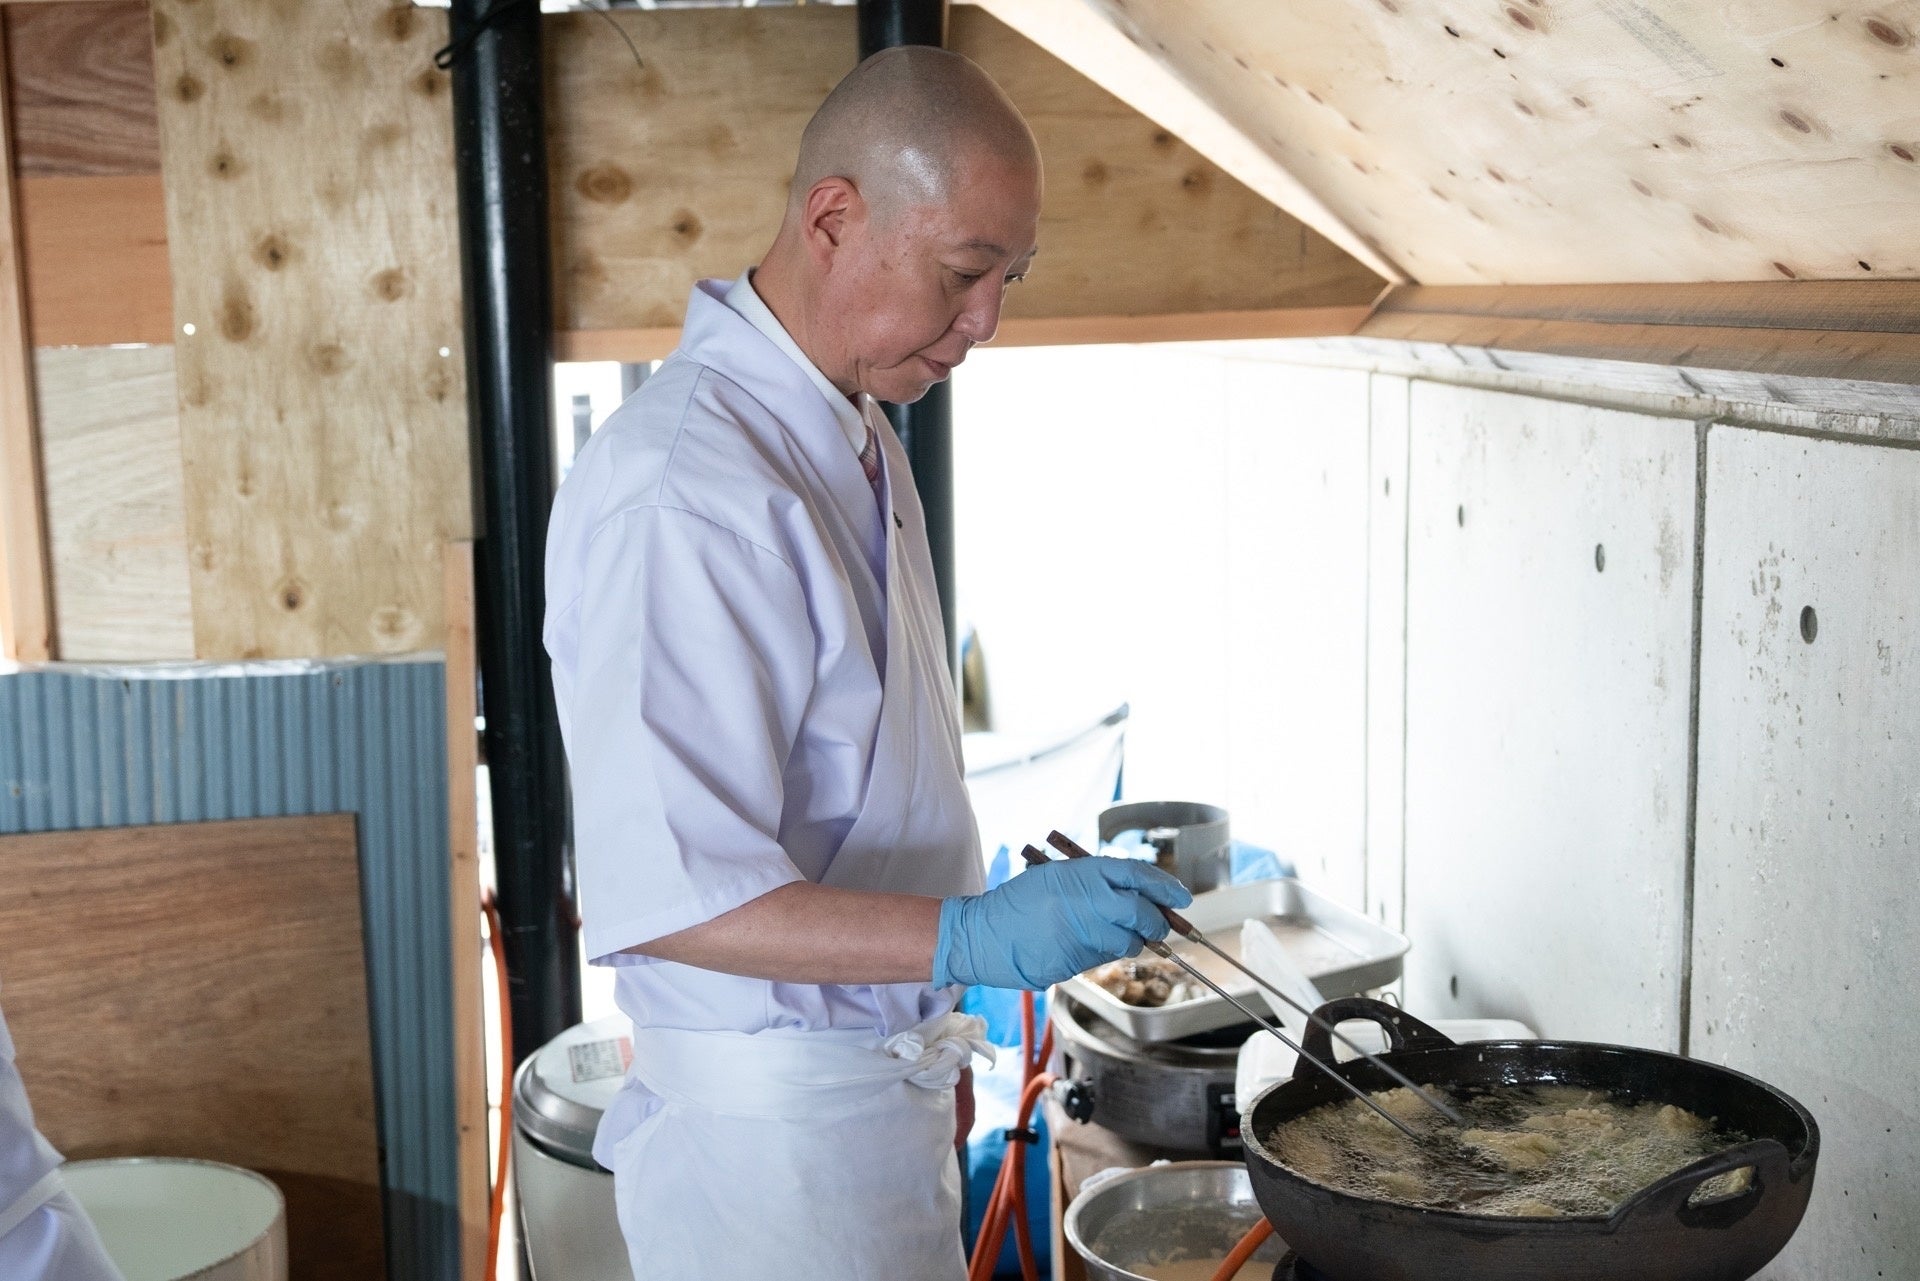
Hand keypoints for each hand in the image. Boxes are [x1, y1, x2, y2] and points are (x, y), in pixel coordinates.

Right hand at [932, 857, 1193, 989]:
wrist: (983, 935)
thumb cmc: (1020, 902)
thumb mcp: (1057, 876)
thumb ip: (1096, 882)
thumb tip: (1139, 894)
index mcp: (1081, 875)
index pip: (1137, 876)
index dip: (1165, 887)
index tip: (1182, 898)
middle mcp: (1085, 903)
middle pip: (1141, 914)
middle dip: (1157, 923)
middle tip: (1159, 925)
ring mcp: (1080, 935)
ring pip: (1126, 943)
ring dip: (1128, 941)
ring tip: (1107, 934)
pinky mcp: (1074, 962)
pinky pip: (1102, 958)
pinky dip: (1102, 952)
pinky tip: (1081, 945)